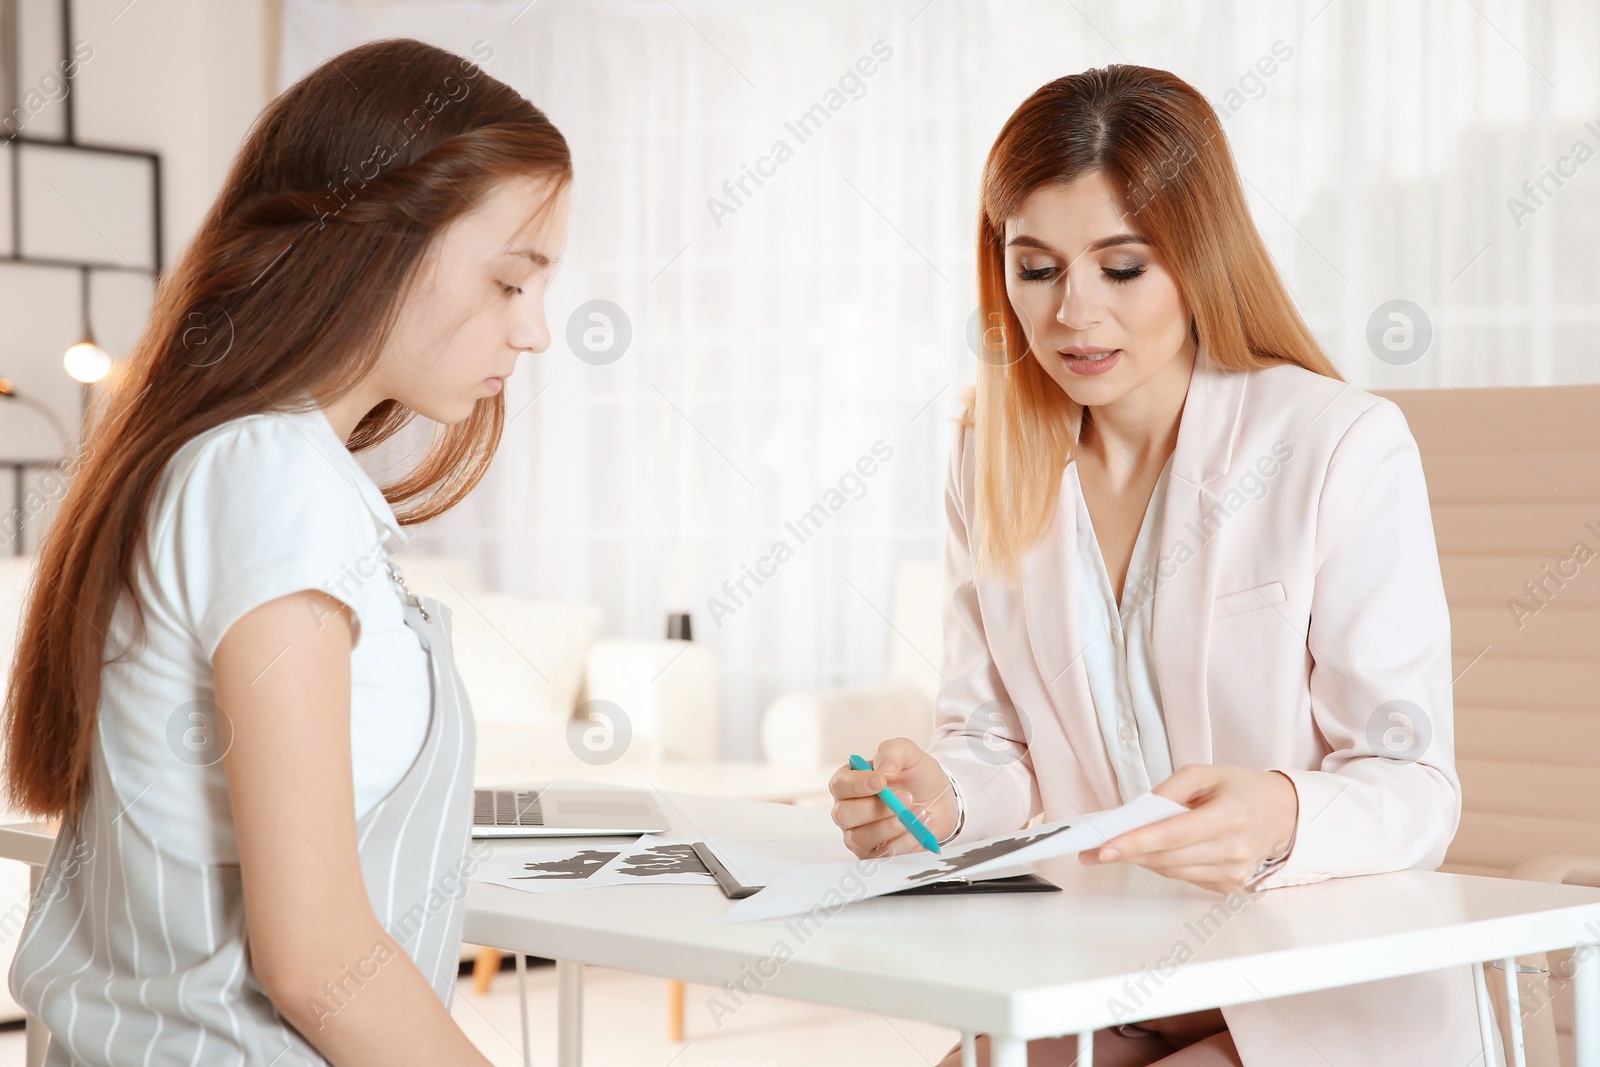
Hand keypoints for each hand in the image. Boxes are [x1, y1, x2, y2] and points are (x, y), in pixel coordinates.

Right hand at [828, 737, 959, 858]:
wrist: (938, 799)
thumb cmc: (915, 775)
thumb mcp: (908, 753)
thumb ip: (892, 751)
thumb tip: (883, 769)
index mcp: (847, 782)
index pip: (840, 785)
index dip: (858, 785)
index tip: (882, 781)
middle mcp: (846, 809)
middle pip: (845, 815)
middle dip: (877, 808)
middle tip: (907, 797)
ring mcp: (857, 834)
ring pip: (861, 838)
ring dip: (892, 826)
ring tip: (920, 810)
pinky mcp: (874, 854)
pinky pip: (882, 854)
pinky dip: (905, 841)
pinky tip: (922, 824)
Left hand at [1078, 764, 1298, 893]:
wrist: (1281, 813)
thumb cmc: (1239, 789)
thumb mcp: (1204, 773)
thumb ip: (1168, 790)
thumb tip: (1136, 813)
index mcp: (1230, 816)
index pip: (1173, 835)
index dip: (1135, 842)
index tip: (1104, 848)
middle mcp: (1235, 849)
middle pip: (1167, 857)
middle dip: (1127, 853)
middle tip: (1095, 850)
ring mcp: (1235, 872)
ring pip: (1172, 871)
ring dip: (1142, 859)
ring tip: (1120, 847)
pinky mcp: (1231, 886)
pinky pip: (1185, 878)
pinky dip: (1166, 864)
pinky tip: (1158, 851)